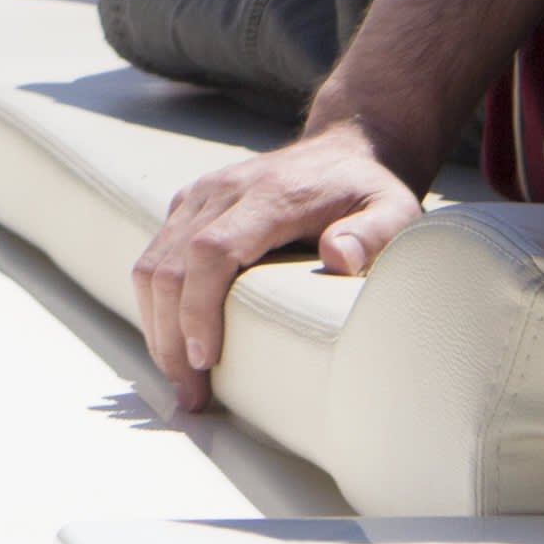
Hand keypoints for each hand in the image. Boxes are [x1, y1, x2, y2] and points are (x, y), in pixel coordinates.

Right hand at [131, 115, 426, 415]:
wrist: (342, 149)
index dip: (199, 308)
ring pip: (150, 264)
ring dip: (157, 327)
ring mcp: (199, 196)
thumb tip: (339, 258)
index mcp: (268, 195)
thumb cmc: (366, 192)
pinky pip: (154, 257)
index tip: (206, 361)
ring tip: (180, 378)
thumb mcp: (393, 211)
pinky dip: (156, 306)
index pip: (211, 250)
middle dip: (171, 336)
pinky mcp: (187, 206)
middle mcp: (222, 191)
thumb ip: (373, 234)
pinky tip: (175, 341)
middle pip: (169, 265)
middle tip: (191, 394)